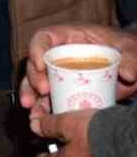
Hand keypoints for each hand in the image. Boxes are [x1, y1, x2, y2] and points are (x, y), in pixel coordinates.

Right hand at [19, 23, 136, 110]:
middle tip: (43, 90)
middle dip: (33, 78)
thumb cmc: (128, 52)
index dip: (37, 49)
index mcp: (70, 37)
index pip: (45, 37)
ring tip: (33, 109)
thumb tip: (128, 73)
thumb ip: (131, 58)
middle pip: (35, 62)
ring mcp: (59, 74)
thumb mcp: (131, 50)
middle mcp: (59, 55)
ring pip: (35, 83)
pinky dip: (41, 109)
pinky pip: (47, 99)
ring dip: (30, 96)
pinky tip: (39, 118)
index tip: (40, 65)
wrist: (133, 68)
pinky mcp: (63, 91)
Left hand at [31, 109, 114, 156]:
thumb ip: (50, 125)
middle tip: (65, 141)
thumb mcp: (67, 123)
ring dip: (85, 154)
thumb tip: (35, 126)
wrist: (134, 145)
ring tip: (87, 140)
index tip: (40, 156)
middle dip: (66, 153)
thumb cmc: (99, 136)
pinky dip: (102, 155)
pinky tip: (106, 144)